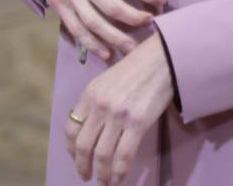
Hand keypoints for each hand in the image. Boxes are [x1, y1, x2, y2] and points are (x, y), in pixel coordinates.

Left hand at [66, 32, 175, 183]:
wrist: (161, 59)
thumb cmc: (136, 68)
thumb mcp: (107, 80)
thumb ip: (96, 101)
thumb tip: (92, 126)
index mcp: (89, 94)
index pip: (71, 128)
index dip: (71, 149)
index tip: (76, 158)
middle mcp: (99, 106)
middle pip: (83, 145)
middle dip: (82, 166)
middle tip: (86, 176)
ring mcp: (117, 115)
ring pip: (102, 154)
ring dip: (101, 173)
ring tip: (104, 182)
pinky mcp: (137, 123)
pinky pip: (123, 155)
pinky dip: (119, 171)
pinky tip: (119, 179)